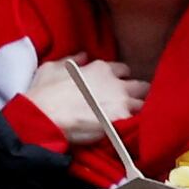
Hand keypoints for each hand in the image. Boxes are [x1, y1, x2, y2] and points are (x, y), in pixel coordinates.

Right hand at [18, 58, 147, 163]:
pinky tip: (131, 132)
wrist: (44, 117)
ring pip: (143, 105)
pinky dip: (137, 127)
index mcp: (101, 69)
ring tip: (133, 120)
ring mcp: (121, 102)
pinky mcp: (122, 121)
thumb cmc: (44, 93)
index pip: (123, 70)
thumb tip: (83, 56)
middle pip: (140, 86)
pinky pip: (139, 123)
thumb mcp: (53, 68)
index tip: (116, 87)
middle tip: (130, 103)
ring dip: (139, 111)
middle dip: (138, 94)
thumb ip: (72, 60)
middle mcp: (116, 83)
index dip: (120, 79)